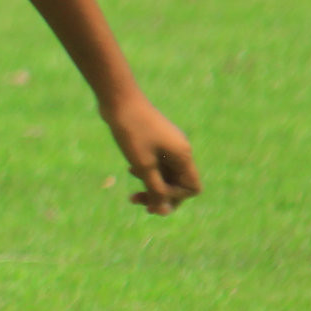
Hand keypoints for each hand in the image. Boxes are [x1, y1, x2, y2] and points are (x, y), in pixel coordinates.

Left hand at [101, 95, 199, 216]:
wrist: (119, 99)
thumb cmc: (132, 131)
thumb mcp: (143, 166)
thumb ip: (155, 189)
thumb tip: (163, 210)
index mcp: (183, 155)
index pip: (192, 188)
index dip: (175, 198)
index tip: (154, 194)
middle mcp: (180, 150)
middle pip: (178, 183)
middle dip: (161, 196)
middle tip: (138, 203)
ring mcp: (168, 144)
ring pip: (166, 174)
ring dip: (152, 186)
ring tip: (132, 196)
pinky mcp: (155, 140)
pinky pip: (158, 163)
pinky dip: (147, 172)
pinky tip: (130, 171)